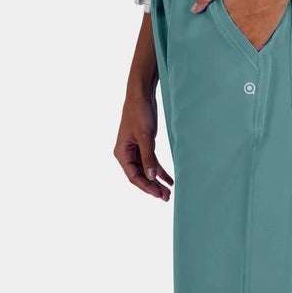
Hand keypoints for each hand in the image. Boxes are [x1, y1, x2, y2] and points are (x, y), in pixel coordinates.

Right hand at [113, 85, 173, 201]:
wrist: (141, 95)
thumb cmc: (139, 112)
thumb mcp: (145, 136)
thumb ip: (148, 157)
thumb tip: (151, 177)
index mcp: (122, 153)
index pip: (133, 176)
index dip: (146, 186)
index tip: (158, 194)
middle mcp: (126, 154)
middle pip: (140, 175)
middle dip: (153, 187)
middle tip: (166, 198)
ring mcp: (135, 151)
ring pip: (146, 171)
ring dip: (157, 181)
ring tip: (168, 192)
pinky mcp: (144, 146)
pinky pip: (151, 162)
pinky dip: (160, 171)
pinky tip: (169, 179)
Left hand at [191, 0, 291, 50]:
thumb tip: (194, 10)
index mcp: (223, 19)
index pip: (213, 33)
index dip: (212, 36)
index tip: (209, 41)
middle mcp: (233, 30)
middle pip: (223, 43)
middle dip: (221, 46)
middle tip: (217, 53)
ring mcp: (246, 36)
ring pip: (235, 50)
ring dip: (233, 51)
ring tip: (229, 58)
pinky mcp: (258, 41)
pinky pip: (249, 53)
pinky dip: (247, 54)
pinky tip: (243, 58)